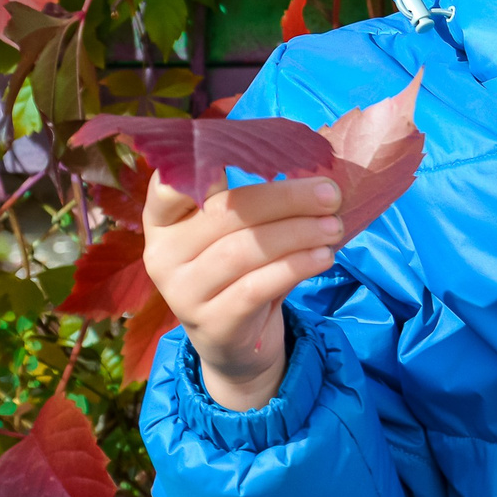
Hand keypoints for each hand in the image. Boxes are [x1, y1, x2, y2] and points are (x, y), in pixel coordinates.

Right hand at [142, 170, 343, 412]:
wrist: (235, 344)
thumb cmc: (239, 272)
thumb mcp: (235, 235)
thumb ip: (252, 202)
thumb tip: (312, 168)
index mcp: (163, 221)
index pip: (169, 185)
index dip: (200, 163)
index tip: (252, 151)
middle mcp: (163, 255)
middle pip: (225, 214)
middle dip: (284, 198)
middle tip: (331, 194)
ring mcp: (182, 293)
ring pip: (243, 251)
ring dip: (297, 233)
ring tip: (333, 226)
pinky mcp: (212, 323)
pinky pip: (256, 287)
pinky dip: (294, 267)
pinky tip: (323, 256)